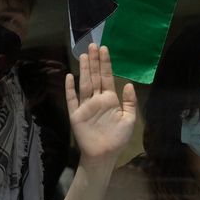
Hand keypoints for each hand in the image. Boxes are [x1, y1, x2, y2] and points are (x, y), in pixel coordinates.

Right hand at [65, 43, 136, 162]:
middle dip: (94, 61)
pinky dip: (70, 88)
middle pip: (94, 76)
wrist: (104, 154)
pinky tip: (70, 77)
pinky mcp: (76, 115)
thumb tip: (128, 84)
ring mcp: (85, 106)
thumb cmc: (118, 139)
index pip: (106, 77)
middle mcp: (97, 99)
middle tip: (92, 45)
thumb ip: (129, 102)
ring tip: (83, 56)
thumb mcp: (130, 119)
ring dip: (84, 70)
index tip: (104, 49)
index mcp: (110, 99)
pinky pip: (72, 99)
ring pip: (84, 84)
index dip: (105, 63)